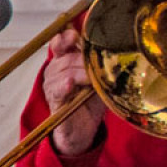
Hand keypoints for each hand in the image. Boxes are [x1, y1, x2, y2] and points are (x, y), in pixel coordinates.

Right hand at [41, 26, 102, 157]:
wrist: (83, 130)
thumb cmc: (90, 101)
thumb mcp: (98, 78)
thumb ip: (99, 63)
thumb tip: (115, 47)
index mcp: (64, 62)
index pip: (60, 43)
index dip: (66, 38)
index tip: (75, 36)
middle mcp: (55, 71)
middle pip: (66, 57)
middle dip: (83, 60)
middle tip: (98, 68)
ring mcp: (52, 86)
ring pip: (64, 71)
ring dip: (81, 73)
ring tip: (92, 81)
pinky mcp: (54, 101)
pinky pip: (56, 90)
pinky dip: (63, 86)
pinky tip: (70, 84)